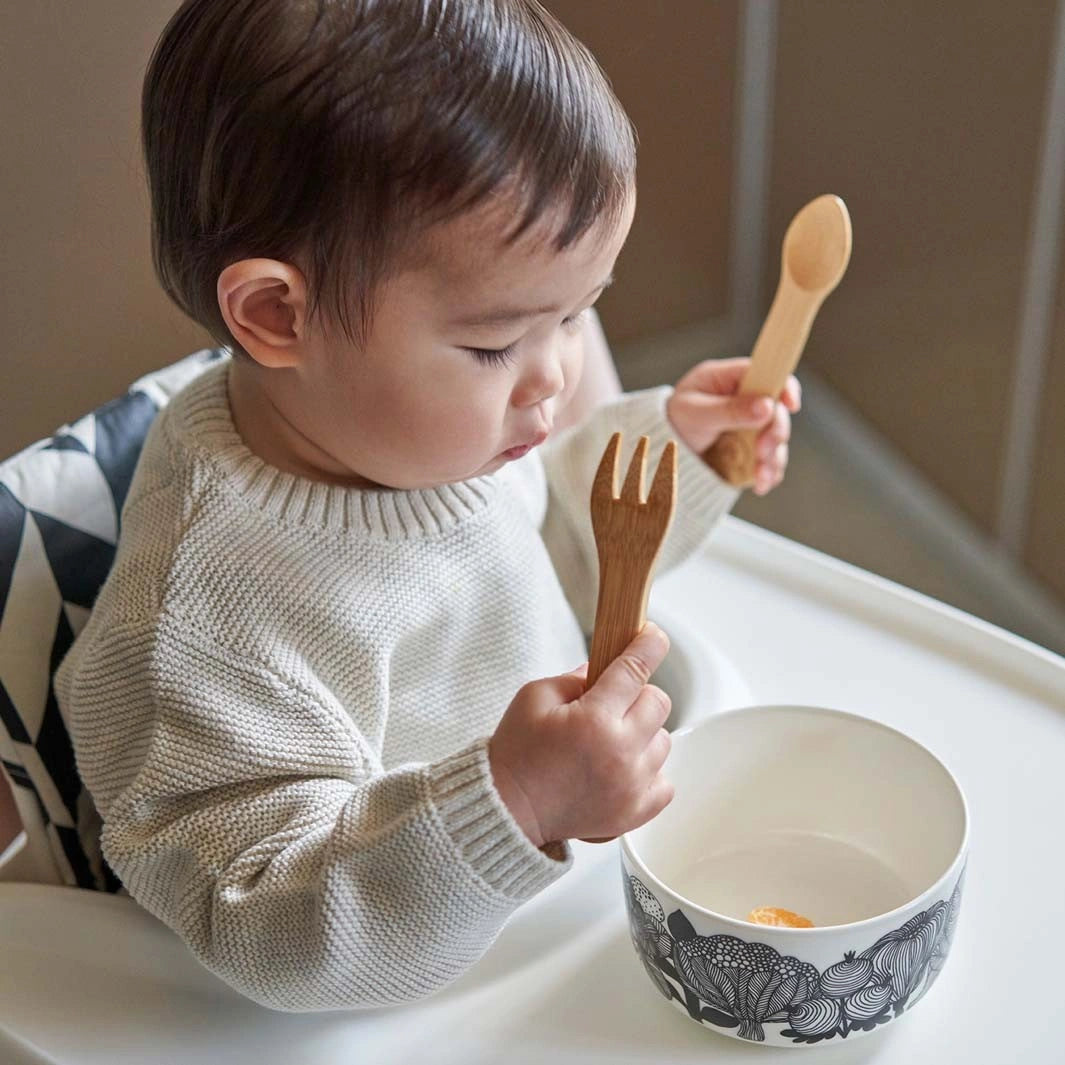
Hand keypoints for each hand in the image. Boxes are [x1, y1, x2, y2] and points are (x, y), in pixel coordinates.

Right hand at [488, 624, 673, 846]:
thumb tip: (604, 669)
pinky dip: (647, 771)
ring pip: (663, 740)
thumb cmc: (517, 753)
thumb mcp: (534, 697)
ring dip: (642, 734)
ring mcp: (632, 786)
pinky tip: (620, 768)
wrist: (508, 811)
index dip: (649, 645)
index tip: (654, 637)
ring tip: (609, 742)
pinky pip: (664, 781)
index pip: (636, 669)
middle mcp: (620, 752)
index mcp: (594, 719)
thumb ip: (574, 678)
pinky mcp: (635, 812)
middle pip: (658, 702)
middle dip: (637, 695)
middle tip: (610, 704)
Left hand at [666, 358, 801, 494]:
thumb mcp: (695, 413)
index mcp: (728, 379)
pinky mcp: (749, 449)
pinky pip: (768, 459)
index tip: (791, 405)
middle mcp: (744, 399)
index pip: (767, 373)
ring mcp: (749, 425)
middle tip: (763, 451)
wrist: (659, 451)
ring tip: (761, 476)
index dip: (784, 386)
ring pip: (776, 438)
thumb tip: (767, 406)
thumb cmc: (672, 422)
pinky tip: (761, 483)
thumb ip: (730, 410)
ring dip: (774, 458)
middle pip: (776, 410)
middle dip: (775, 432)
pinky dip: (768, 472)